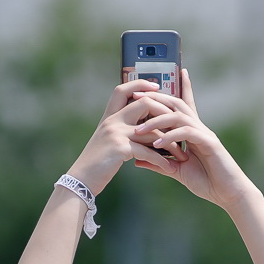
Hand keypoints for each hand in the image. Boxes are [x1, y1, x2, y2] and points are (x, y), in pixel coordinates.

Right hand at [66, 79, 176, 194]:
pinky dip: (161, 160)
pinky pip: (147, 151)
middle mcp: (112, 121)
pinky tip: (169, 167)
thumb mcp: (108, 141)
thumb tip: (144, 128)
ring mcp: (115, 133)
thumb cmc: (98, 162)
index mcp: (109, 117)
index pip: (123, 90)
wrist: (81, 179)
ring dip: (170, 144)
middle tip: (180, 125)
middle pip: (144, 103)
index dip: (140, 84)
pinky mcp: (119, 148)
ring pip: (151, 131)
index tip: (157, 87)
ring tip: (182, 154)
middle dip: (165, 113)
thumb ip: (122, 131)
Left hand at [126, 69, 257, 209]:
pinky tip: (157, 144)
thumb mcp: (177, 171)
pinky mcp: (209, 143)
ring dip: (157, 120)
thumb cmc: (206, 182)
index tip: (156, 81)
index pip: (181, 104)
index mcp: (192, 131)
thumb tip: (137, 160)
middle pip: (176, 103)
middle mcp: (199, 128)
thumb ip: (159, 163)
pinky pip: (187, 133)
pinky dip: (171, 137)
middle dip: (155, 98)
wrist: (228, 194)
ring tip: (139, 130)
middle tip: (135, 96)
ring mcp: (204, 134)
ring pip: (179, 116)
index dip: (170, 89)